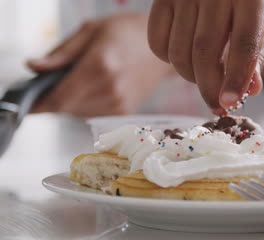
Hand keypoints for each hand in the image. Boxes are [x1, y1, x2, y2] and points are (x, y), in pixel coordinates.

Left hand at [28, 13, 173, 117]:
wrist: (163, 48)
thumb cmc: (128, 33)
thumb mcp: (91, 30)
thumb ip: (61, 53)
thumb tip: (33, 67)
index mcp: (100, 65)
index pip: (59, 97)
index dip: (39, 104)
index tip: (30, 102)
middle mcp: (110, 89)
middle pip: (66, 108)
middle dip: (55, 98)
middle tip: (58, 80)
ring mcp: (120, 103)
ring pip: (78, 113)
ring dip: (71, 101)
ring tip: (83, 79)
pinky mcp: (125, 112)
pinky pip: (93, 114)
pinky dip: (86, 104)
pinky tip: (95, 87)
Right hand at [147, 0, 263, 114]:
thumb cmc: (252, 3)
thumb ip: (259, 55)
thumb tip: (250, 91)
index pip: (243, 44)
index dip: (236, 78)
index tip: (229, 104)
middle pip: (205, 52)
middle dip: (209, 87)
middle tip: (216, 106)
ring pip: (179, 51)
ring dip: (190, 77)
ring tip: (206, 77)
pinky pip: (157, 42)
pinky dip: (169, 61)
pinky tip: (187, 58)